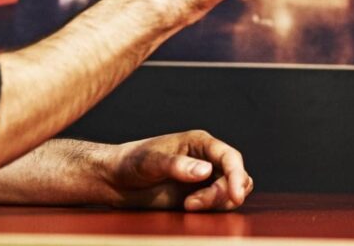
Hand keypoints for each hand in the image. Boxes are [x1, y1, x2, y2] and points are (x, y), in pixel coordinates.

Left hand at [103, 130, 253, 211]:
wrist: (116, 180)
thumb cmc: (131, 162)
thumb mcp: (150, 162)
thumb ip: (177, 166)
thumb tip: (206, 171)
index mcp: (200, 143)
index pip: (230, 157)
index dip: (237, 176)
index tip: (235, 195)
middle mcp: (207, 159)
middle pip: (235, 177)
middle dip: (221, 194)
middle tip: (191, 204)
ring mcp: (204, 179)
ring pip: (230, 192)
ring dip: (216, 203)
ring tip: (187, 206)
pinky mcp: (198, 197)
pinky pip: (218, 204)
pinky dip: (211, 210)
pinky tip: (187, 208)